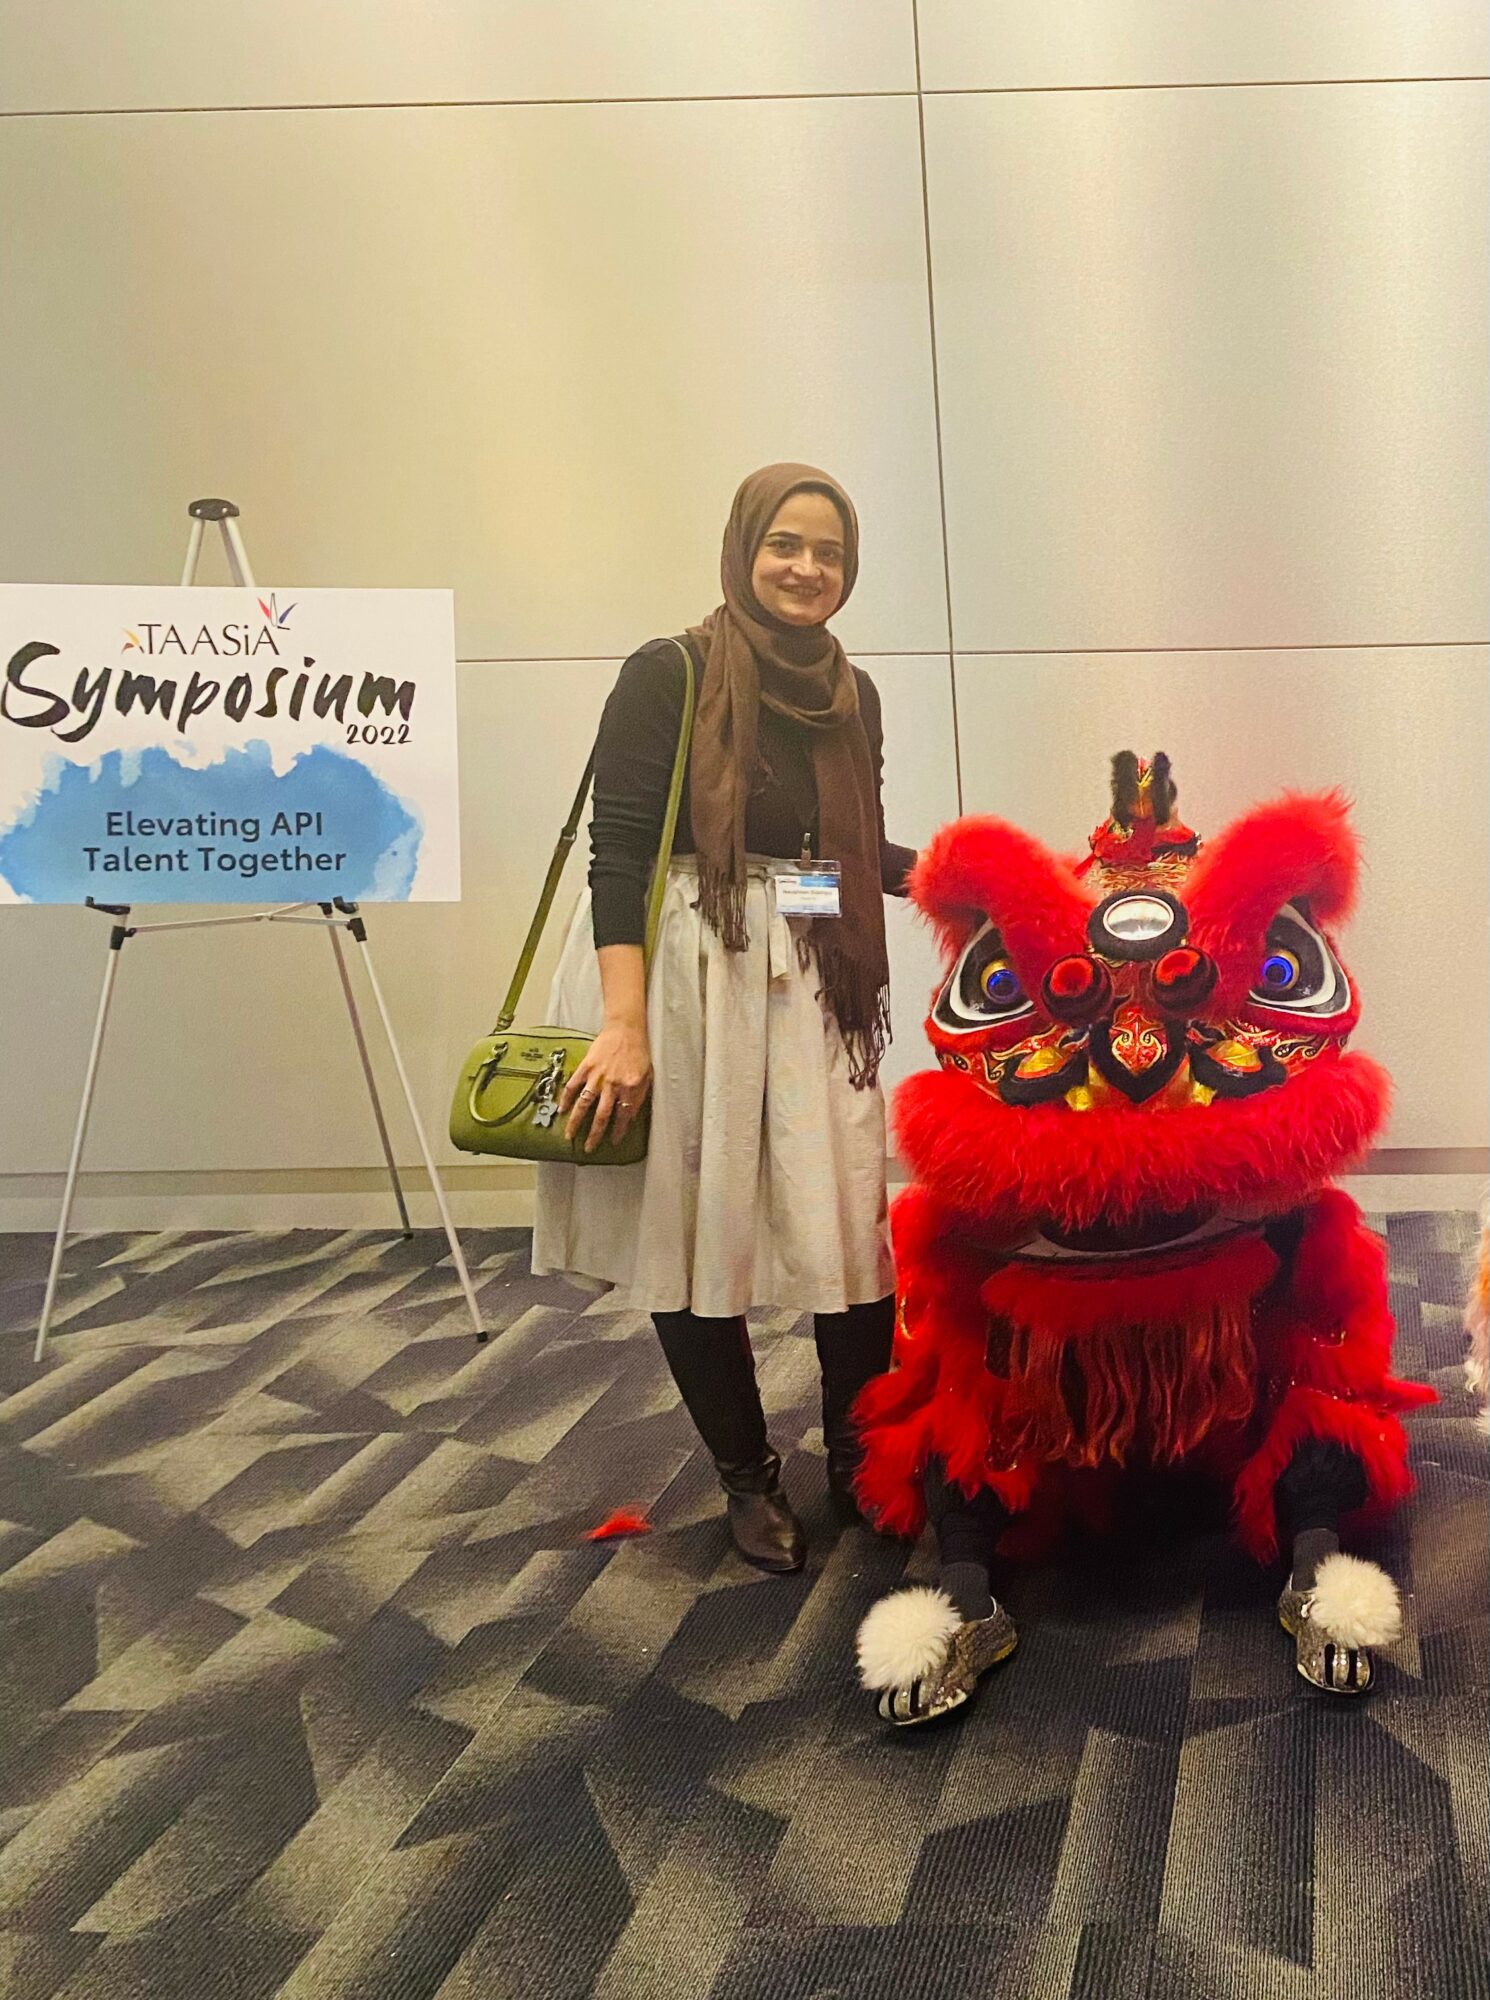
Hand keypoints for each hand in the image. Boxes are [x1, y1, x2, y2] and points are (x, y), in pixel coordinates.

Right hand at [560, 1019, 652, 1152]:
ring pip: (584, 1104)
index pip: (623, 1116)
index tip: (613, 1142)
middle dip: (594, 1135)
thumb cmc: (638, 1052)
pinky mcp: (586, 1066)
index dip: (618, 1131)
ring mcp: (597, 1076)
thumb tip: (630, 1117)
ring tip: (569, 1136)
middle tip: (588, 1148)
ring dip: (576, 1122)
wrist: (626, 1029)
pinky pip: (574, 1085)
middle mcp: (612, 1085)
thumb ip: (639, 1097)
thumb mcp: (647, 1077)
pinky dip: (566, 1098)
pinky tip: (561, 1109)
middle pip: (601, 1116)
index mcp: (630, 1088)